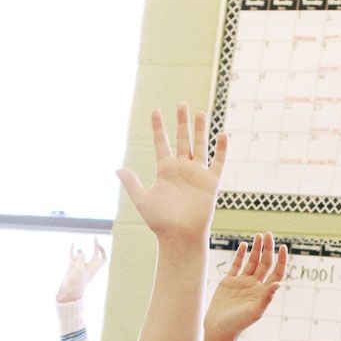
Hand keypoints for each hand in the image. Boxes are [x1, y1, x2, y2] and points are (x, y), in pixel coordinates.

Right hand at [57, 240, 108, 302]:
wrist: (68, 294)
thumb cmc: (76, 284)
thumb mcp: (79, 270)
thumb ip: (80, 258)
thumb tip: (80, 249)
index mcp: (94, 268)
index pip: (103, 258)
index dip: (103, 250)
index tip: (98, 244)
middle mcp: (88, 266)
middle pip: (95, 254)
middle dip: (96, 246)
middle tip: (94, 236)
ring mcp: (79, 266)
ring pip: (83, 254)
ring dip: (83, 246)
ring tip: (82, 238)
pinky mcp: (71, 267)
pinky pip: (73, 256)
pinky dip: (73, 249)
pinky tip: (73, 242)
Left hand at [116, 104, 227, 251]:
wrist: (179, 237)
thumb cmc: (160, 222)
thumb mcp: (142, 200)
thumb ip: (131, 183)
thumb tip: (117, 168)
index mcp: (165, 171)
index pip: (161, 144)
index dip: (158, 128)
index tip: (156, 111)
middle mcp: (181, 169)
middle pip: (182, 140)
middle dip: (181, 122)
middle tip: (182, 103)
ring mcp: (197, 174)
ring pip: (200, 146)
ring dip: (200, 130)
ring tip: (200, 112)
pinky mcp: (210, 183)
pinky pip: (218, 163)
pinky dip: (221, 150)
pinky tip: (222, 135)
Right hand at [204, 233, 286, 338]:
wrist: (218, 329)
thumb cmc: (238, 324)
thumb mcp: (254, 312)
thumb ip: (266, 298)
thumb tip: (279, 283)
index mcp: (264, 292)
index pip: (276, 272)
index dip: (281, 260)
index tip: (283, 247)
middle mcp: (255, 285)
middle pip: (265, 263)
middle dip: (268, 249)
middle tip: (268, 234)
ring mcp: (242, 282)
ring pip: (252, 261)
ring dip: (256, 249)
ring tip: (259, 235)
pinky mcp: (229, 281)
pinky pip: (237, 265)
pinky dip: (240, 254)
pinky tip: (244, 244)